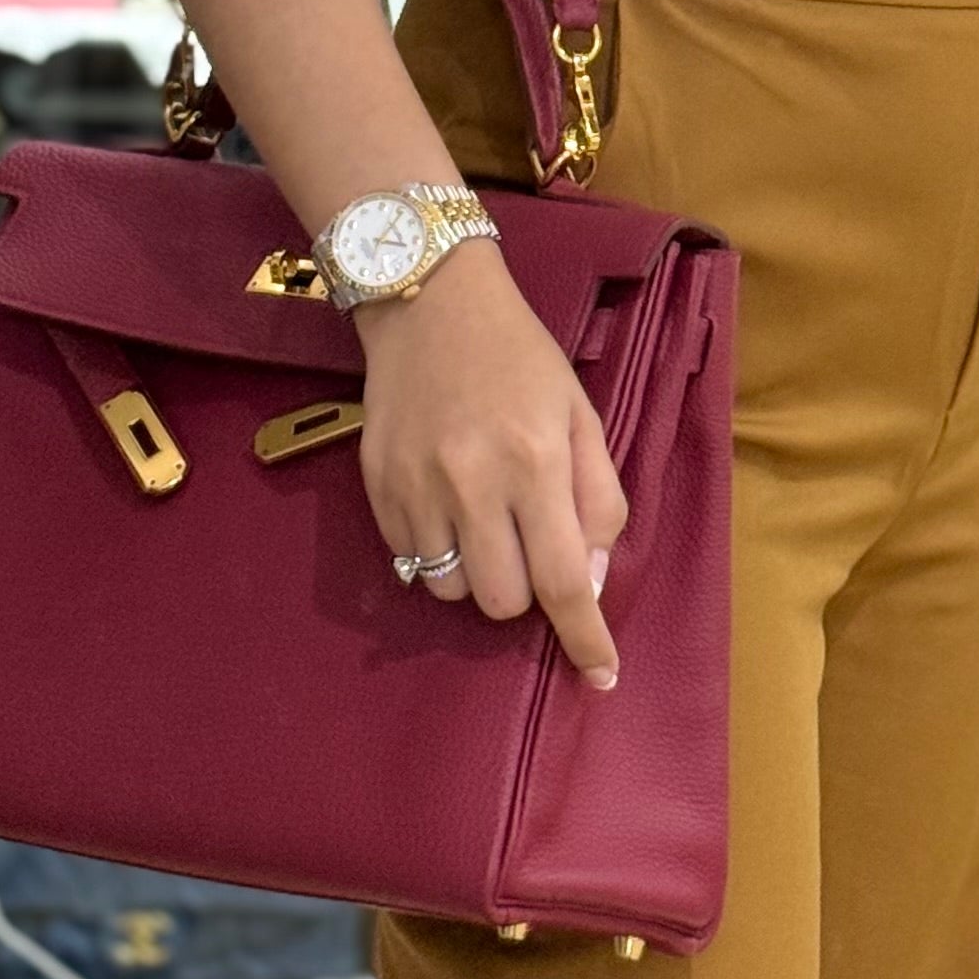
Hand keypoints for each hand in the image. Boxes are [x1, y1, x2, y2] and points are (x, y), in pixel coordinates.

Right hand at [356, 238, 627, 686]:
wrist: (431, 303)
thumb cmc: (520, 360)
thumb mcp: (581, 415)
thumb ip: (598, 499)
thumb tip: (592, 580)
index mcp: (535, 460)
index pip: (562, 579)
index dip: (584, 637)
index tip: (601, 675)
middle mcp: (472, 481)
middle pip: (502, 601)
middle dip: (526, 592)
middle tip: (528, 540)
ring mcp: (416, 487)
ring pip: (451, 594)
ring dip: (478, 577)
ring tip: (484, 524)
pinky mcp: (377, 487)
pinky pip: (411, 563)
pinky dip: (437, 554)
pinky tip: (447, 505)